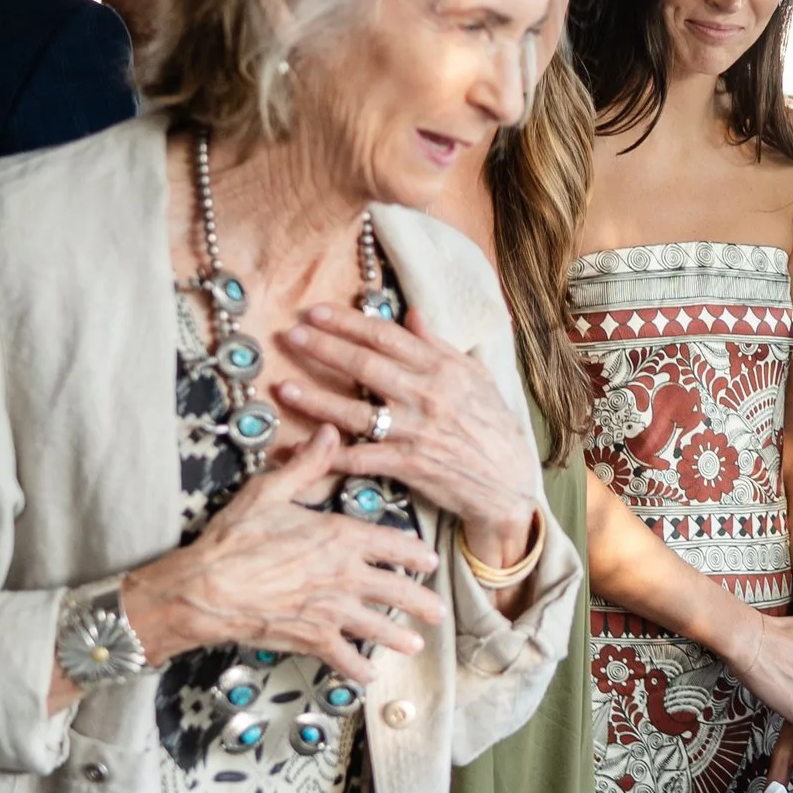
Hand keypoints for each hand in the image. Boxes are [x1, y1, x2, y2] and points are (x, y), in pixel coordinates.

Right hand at [122, 426, 442, 688]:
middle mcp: (344, 577)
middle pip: (395, 590)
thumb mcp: (270, 491)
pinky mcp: (311, 639)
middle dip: (420, 600)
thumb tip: (331, 434)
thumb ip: (307, 465)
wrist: (205, 590)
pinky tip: (368, 677)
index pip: (392, 545)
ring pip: (377, 627)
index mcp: (339, 538)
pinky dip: (357, 670)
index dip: (414, 553)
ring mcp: (331, 612)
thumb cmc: (234, 539)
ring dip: (399, 636)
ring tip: (416, 644)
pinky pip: (342, 658)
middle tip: (436, 609)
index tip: (429, 560)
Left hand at [279, 301, 542, 564]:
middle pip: (365, 366)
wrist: (508, 481)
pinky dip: (329, 455)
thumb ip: (438, 345)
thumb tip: (411, 313)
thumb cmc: (492, 424)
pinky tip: (300, 450)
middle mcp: (426, 395)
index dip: (347, 322)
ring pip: (356, 411)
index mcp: (441, 368)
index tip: (315, 311)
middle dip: (323, 349)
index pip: (386, 337)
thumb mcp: (474, 376)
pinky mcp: (409, 465)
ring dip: (316, 399)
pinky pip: (361, 459)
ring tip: (283, 388)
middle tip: (289, 336)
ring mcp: (416, 431)